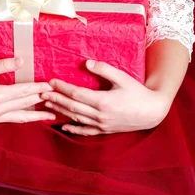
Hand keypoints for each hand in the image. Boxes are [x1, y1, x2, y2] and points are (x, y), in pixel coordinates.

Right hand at [0, 57, 55, 122]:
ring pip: (22, 116)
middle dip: (42, 99)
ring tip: (53, 113)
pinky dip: (26, 119)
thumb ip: (4, 64)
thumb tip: (23, 61)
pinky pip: (14, 121)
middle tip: (58, 96)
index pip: (24, 91)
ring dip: (38, 114)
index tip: (52, 84)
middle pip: (26, 103)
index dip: (39, 87)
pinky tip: (35, 118)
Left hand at [41, 60, 170, 134]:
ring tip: (48, 104)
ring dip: (61, 111)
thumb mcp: (122, 77)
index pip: (76, 94)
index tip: (51, 81)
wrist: (151, 112)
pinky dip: (73, 128)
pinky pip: (85, 131)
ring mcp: (101, 125)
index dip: (62, 88)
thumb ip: (104, 70)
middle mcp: (100, 115)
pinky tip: (64, 125)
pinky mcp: (104, 131)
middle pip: (72, 107)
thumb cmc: (137, 92)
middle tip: (42, 93)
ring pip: (76, 119)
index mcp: (103, 101)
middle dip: (56, 99)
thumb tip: (87, 63)